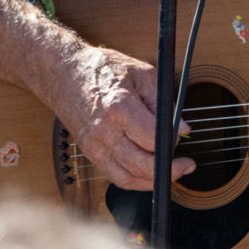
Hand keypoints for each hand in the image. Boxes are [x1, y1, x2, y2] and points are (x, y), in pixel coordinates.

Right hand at [53, 43, 189, 191]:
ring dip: (152, 180)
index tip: (183, 139)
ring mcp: (93, 145)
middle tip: (185, 165)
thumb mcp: (142, 74)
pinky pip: (115, 176)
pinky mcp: (89, 152)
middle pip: (140, 165)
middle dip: (168, 169)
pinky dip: (135, 179)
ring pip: (127, 178)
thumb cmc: (103, 69)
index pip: (153, 140)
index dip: (172, 142)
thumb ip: (164, 103)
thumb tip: (182, 128)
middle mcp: (104, 131)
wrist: (63, 72)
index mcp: (119, 108)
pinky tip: (149, 171)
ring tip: (170, 170)